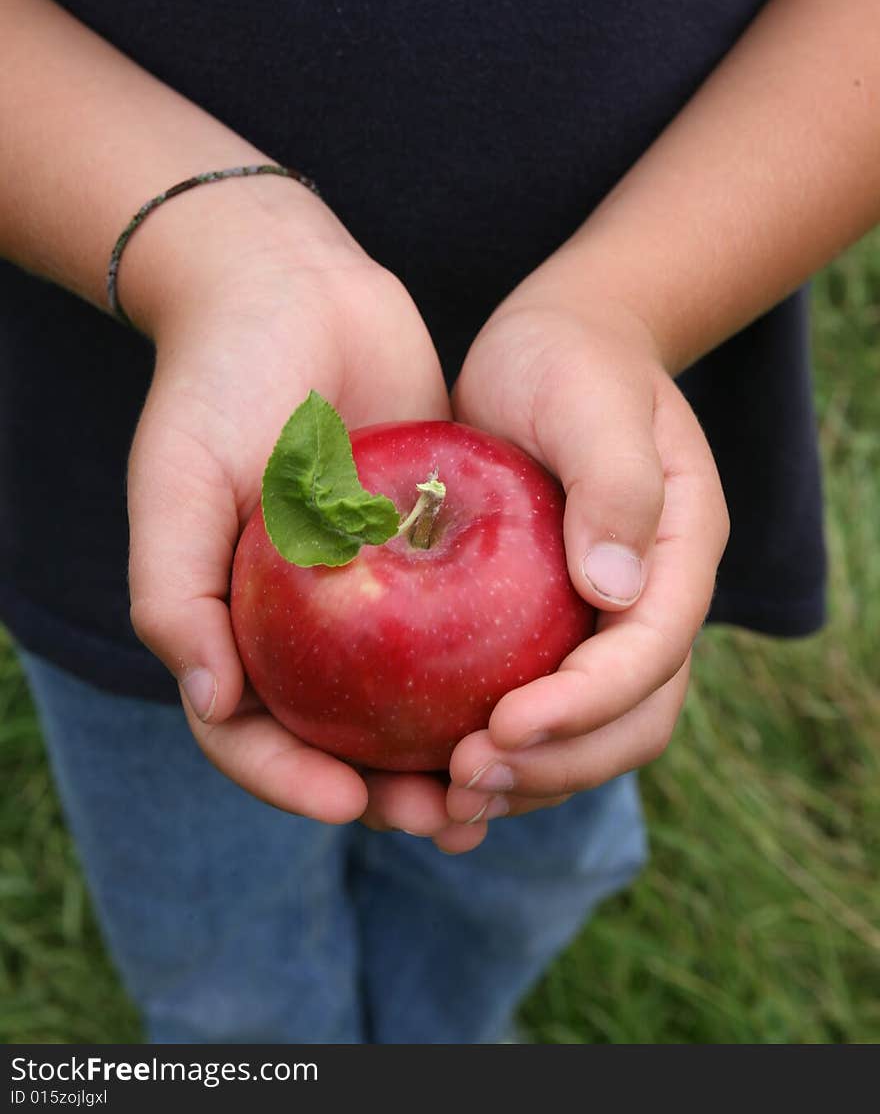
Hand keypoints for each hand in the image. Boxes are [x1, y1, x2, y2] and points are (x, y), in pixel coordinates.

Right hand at [125, 175, 452, 824]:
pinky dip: (488, 667)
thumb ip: (173, 592)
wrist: (293, 282)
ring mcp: (366, 583)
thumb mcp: (175, 480)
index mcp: (229, 617)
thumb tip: (215, 705)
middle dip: (385, 789)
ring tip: (497, 781)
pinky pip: (459, 619)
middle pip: (336, 733)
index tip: (354, 800)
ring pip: (405, 694)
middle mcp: (296, 615)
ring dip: (445, 746)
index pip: (248, 731)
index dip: (290, 780)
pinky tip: (537, 692)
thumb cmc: (218, 380)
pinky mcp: (428, 541)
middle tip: (448, 813)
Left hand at [438, 296, 728, 830]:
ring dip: (520, 783)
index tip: (503, 727)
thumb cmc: (572, 362)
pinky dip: (487, 757)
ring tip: (438, 806)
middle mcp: (645, 607)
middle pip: (627, 724)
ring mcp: (596, 627)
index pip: (649, 655)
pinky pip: (528, 714)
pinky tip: (423, 784)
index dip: (585, 705)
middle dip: (553, 766)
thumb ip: (615, 482)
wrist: (551, 351)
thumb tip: (613, 590)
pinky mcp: (543, 634)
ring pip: (580, 739)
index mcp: (677, 557)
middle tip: (464, 781)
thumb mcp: (591, 399)